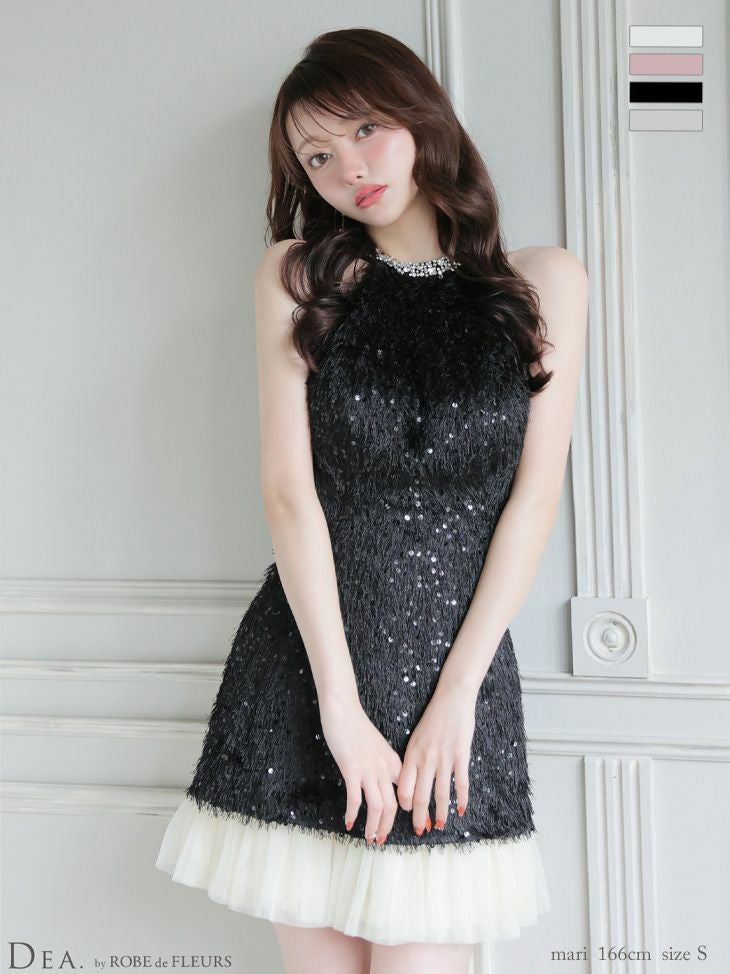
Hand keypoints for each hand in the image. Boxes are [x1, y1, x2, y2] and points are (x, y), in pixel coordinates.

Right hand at [319, 697, 402, 844]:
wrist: (343, 710)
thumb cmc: (357, 726)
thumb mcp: (377, 746)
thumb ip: (382, 763)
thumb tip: (383, 782)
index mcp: (393, 762)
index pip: (406, 792)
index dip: (409, 811)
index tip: (410, 824)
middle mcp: (384, 768)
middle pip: (393, 805)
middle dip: (388, 826)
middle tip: (381, 840)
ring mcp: (369, 769)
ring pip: (377, 806)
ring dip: (374, 826)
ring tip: (369, 838)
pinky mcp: (351, 769)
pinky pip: (355, 799)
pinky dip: (353, 814)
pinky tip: (349, 823)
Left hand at [396, 683, 476, 834]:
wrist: (451, 699)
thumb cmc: (433, 719)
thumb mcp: (416, 738)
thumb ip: (413, 760)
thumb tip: (409, 782)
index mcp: (412, 754)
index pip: (403, 786)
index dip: (404, 804)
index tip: (407, 814)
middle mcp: (425, 758)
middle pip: (420, 795)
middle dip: (419, 816)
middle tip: (419, 831)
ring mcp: (444, 757)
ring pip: (440, 793)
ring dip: (439, 813)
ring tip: (439, 826)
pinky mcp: (461, 755)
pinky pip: (460, 782)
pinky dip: (462, 799)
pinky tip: (462, 810)